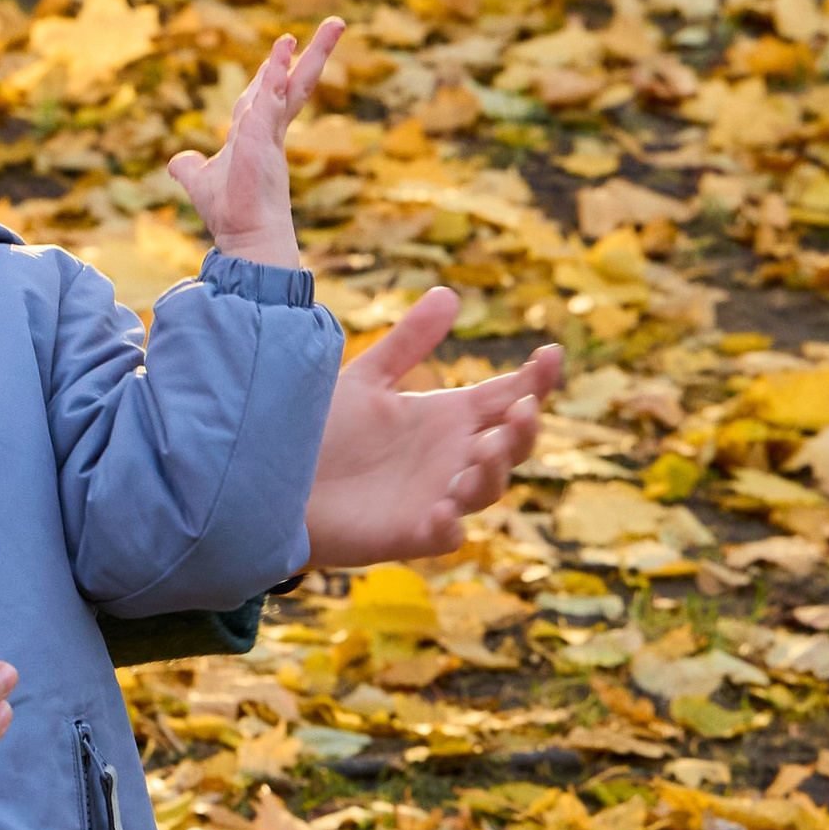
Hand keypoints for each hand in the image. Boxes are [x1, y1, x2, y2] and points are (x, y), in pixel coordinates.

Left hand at [167, 18, 344, 264]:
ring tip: (335, 25)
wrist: (245, 238)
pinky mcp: (263, 138)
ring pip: (294, 84)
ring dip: (311, 53)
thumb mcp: (201, 181)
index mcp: (259, 134)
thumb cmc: (230, 212)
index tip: (285, 48)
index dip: (275, 70)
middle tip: (337, 24)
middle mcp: (269, 129)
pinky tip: (281, 52)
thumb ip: (190, 167)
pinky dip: (273, 75)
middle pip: (295, 82)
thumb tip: (177, 163)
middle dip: (314, 53)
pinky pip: (270, 99)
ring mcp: (270, 132)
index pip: (269, 93)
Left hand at [302, 287, 562, 568]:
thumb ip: (408, 342)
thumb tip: (450, 293)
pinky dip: (450, 525)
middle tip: (522, 408)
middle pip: (513, 444)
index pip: (509, 396)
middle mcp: (453, 457)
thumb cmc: (324, 432)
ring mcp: (437, 496)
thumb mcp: (367, 378)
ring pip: (489, 488)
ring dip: (495, 470)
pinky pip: (445, 536)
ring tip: (485, 448)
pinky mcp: (411, 533)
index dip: (536, 378)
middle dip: (525, 427)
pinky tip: (443, 509)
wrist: (277, 481)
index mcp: (450, 417)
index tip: (551, 352)